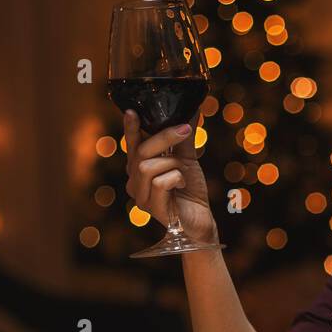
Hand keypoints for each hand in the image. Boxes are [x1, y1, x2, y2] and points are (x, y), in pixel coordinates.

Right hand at [123, 111, 218, 243]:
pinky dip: (177, 179)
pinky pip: (160, 183)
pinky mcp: (151, 208)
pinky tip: (183, 187)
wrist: (201, 220)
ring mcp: (141, 196)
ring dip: (173, 164)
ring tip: (184, 174)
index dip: (130, 129)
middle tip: (185, 129)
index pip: (132, 145)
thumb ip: (183, 138)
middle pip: (141, 152)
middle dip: (164, 137)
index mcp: (140, 169)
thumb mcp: (187, 160)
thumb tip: (190, 111)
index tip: (131, 111)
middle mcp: (135, 182)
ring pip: (148, 167)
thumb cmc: (190, 192)